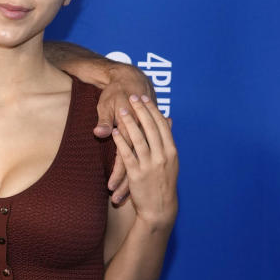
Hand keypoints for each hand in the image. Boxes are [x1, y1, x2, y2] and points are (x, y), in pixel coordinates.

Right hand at [93, 62, 154, 206]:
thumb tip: (167, 123)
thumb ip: (149, 119)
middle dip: (135, 185)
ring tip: (117, 198)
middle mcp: (144, 136)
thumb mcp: (139, 110)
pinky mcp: (119, 135)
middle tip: (131, 200)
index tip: (147, 191)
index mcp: (151, 133)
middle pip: (142, 165)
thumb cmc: (129, 96)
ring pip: (131, 165)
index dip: (150, 174)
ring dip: (123, 183)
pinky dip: (116, 172)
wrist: (124, 79)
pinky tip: (111, 184)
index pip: (152, 158)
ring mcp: (132, 136)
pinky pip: (120, 157)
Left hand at [110, 95, 177, 229]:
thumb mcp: (170, 160)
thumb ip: (167, 139)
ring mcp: (150, 165)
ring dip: (130, 123)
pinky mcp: (137, 174)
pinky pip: (127, 154)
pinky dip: (121, 142)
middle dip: (141, 110)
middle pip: (150, 128)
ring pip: (139, 138)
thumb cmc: (164, 184)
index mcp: (171, 151)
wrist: (160, 209)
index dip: (153, 110)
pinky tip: (115, 132)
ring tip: (123, 110)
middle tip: (133, 96)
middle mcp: (162, 156)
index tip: (146, 97)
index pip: (162, 125)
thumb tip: (168, 119)